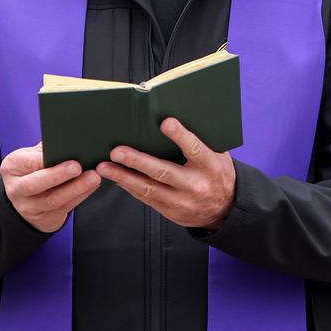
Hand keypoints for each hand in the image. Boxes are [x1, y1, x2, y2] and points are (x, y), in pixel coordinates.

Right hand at [0, 143, 100, 233]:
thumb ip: (44, 149)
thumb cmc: (33, 170)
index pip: (27, 163)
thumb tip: (68, 138)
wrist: (26, 200)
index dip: (43, 159)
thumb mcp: (30, 157)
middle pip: (35, 184)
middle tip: (78, 167)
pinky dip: (81, 196)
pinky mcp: (45, 219)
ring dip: (76, 188)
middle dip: (58, 175)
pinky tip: (93, 186)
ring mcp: (29, 207)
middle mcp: (16, 189)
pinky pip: (65, 207)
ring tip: (93, 177)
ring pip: (53, 199)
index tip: (62, 153)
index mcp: (11, 168)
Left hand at [97, 118, 236, 230]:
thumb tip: (171, 119)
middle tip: (117, 151)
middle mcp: (195, 185)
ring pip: (148, 188)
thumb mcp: (218, 155)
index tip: (165, 122)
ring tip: (104, 167)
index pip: (194, 149)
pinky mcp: (170, 211)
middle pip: (163, 172)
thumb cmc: (217, 173)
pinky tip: (115, 177)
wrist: (225, 209)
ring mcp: (181, 201)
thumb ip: (200, 140)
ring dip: (123, 177)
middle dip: (137, 161)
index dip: (180, 136)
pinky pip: (145, 198)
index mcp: (210, 166)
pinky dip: (128, 186)